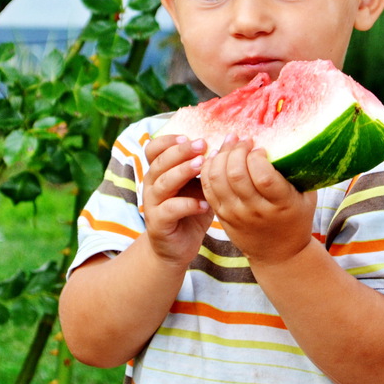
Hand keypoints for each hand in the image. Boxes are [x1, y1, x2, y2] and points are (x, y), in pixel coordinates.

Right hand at [142, 133, 214, 267]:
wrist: (176, 247)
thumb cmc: (191, 210)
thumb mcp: (200, 185)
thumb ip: (207, 167)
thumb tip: (231, 142)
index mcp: (160, 172)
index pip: (154, 149)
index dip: (168, 141)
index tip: (189, 136)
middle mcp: (152, 185)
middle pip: (160, 162)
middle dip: (180, 151)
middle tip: (202, 145)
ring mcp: (153, 204)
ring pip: (163, 183)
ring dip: (182, 172)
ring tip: (203, 165)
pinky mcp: (158, 223)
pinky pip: (170, 210)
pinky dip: (188, 205)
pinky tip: (205, 204)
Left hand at [200, 135, 315, 266]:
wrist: (279, 253)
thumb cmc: (296, 217)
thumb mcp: (307, 196)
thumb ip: (298, 172)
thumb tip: (287, 138)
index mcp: (281, 204)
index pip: (262, 176)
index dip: (257, 157)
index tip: (261, 148)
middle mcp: (256, 211)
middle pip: (236, 175)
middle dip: (237, 150)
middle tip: (243, 140)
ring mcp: (235, 214)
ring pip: (217, 179)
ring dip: (221, 155)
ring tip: (230, 144)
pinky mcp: (222, 216)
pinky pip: (208, 188)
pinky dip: (208, 168)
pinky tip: (217, 157)